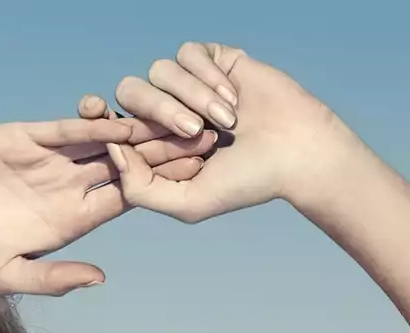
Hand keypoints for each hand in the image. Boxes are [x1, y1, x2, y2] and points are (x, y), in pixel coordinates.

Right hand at [0, 115, 215, 295]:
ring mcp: (45, 160)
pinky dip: (94, 123)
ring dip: (140, 130)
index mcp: (66, 221)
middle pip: (125, 166)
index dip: (161, 190)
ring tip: (180, 119)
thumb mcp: (5, 276)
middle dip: (164, 152)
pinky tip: (124, 118)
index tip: (200, 182)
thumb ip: (53, 278)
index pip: (124, 200)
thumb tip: (100, 279)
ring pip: (102, 140)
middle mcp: (62, 186)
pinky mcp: (22, 138)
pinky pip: (65, 128)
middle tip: (210, 139)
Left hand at [79, 42, 358, 221]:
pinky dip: (208, 77)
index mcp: (152, 145)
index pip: (115, 127)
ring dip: (193, 96)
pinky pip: (189, 53)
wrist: (298, 153)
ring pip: (159, 71)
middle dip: (158, 110)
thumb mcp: (185, 202)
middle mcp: (165, 111)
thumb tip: (112, 150)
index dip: (110, 124)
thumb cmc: (246, 182)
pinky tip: (233, 99)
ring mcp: (188, 84)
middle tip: (194, 132)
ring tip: (226, 121)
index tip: (118, 130)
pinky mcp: (214, 60)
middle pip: (130, 92)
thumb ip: (139, 188)